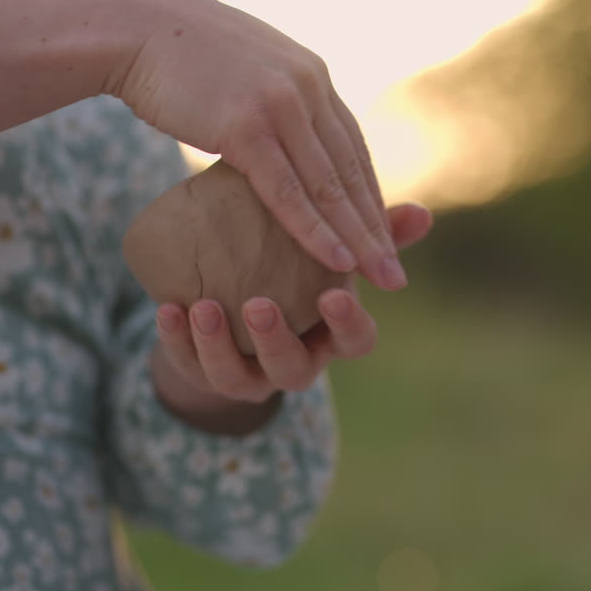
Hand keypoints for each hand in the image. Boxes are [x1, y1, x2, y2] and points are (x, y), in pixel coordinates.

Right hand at [103, 0, 404, 291]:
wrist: (131, 26)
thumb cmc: (173, 54)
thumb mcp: (240, 67)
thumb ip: (268, 94)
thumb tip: (274, 125)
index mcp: (310, 73)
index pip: (351, 146)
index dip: (369, 196)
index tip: (384, 237)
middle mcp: (307, 87)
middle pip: (351, 171)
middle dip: (377, 227)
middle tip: (397, 275)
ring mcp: (279, 105)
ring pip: (329, 186)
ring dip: (359, 239)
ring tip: (382, 279)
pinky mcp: (246, 126)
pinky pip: (289, 191)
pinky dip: (316, 231)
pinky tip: (338, 263)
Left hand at [150, 203, 432, 434]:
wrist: (233, 305)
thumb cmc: (292, 271)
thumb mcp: (325, 253)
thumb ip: (366, 233)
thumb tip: (423, 213)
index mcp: (329, 336)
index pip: (355, 342)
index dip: (347, 325)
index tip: (334, 296)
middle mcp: (294, 364)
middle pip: (293, 369)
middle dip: (275, 341)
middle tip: (259, 305)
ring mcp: (248, 375)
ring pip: (236, 378)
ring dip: (218, 346)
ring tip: (204, 308)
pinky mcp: (203, 372)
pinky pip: (187, 364)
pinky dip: (176, 339)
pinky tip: (167, 307)